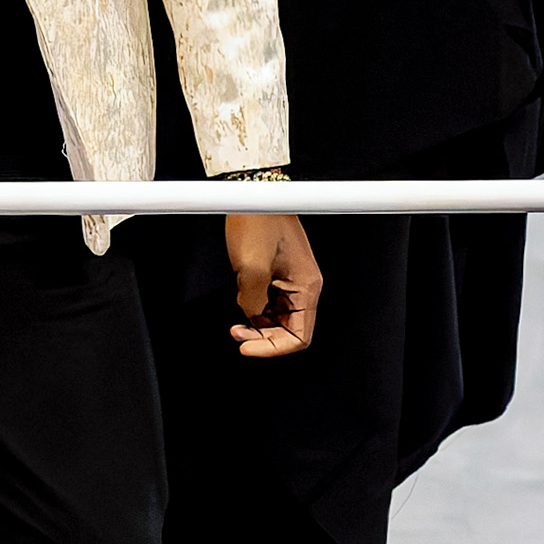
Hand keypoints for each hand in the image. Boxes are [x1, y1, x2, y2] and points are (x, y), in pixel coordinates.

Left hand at [225, 212, 321, 357]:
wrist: (251, 194)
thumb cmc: (257, 222)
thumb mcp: (250, 268)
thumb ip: (251, 303)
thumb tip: (250, 318)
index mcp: (306, 286)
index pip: (299, 337)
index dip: (273, 349)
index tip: (247, 348)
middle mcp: (302, 287)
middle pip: (287, 331)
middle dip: (262, 337)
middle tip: (237, 334)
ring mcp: (288, 282)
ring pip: (274, 319)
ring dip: (255, 323)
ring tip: (236, 314)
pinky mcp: (275, 276)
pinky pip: (266, 304)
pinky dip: (251, 308)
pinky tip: (240, 297)